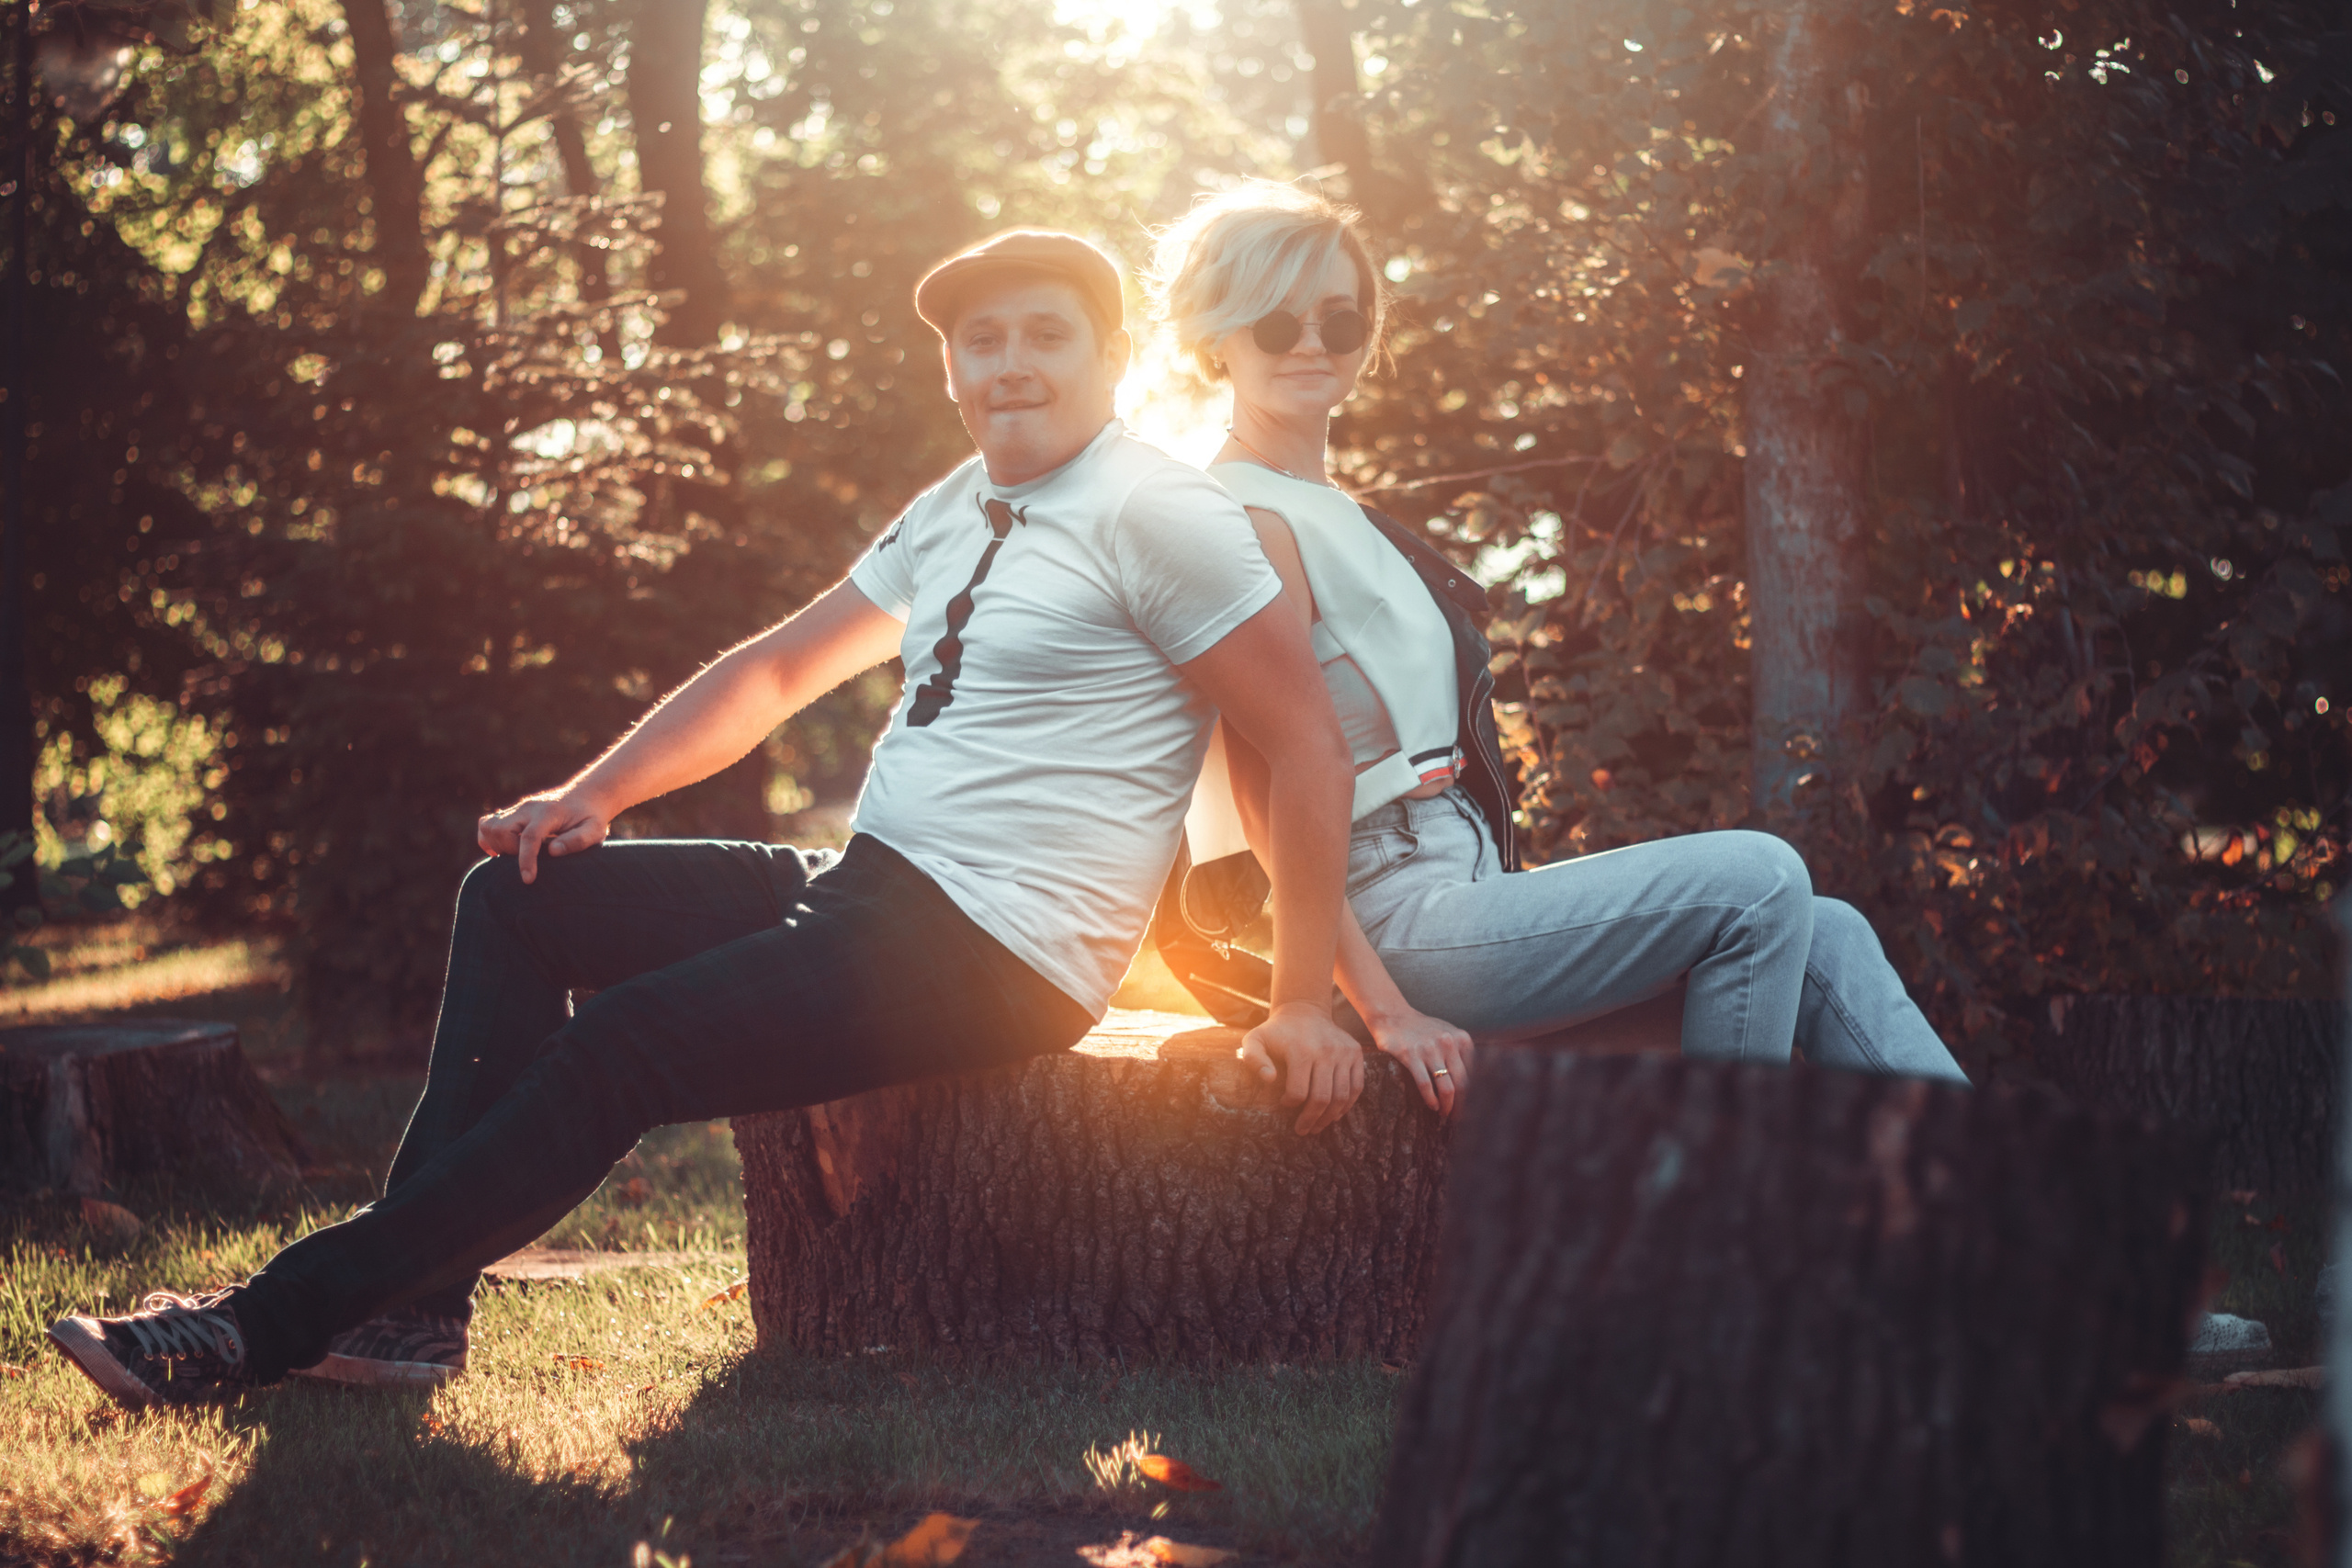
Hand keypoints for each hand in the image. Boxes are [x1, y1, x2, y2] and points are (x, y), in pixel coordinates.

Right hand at [477, 790, 611, 883]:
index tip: (528, 879)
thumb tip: (553, 851)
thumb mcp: (594, 830)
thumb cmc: (590, 817)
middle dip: (509, 851)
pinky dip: (488, 839)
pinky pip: (487, 824)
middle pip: (501, 829)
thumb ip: (577, 841)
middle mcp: (529, 808)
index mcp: (549, 813)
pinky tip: (502, 850)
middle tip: (528, 860)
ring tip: (516, 855)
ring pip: (489, 826)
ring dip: (498, 846)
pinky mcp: (512, 813)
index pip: (530, 837)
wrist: (585, 796)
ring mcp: (518, 809)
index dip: (526, 860)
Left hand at [1241, 1002, 1366, 1134]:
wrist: (1304, 1011)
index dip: (1290, 1104)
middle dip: (1311, 1119)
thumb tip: (1270, 1079)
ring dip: (1329, 1117)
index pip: (1299, 1092)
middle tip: (1303, 1130)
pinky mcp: (1356, 1052)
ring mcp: (1344, 1052)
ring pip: (1341, 1096)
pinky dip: (1347, 1104)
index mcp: (1301, 1050)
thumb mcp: (1254, 1040)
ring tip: (1318, 1126)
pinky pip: (1356, 1086)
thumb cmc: (1276, 1032)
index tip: (1284, 1104)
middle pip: (1322, 1098)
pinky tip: (1335, 1113)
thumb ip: (1253, 1059)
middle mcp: (1326, 1051)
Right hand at [1368, 1008, 1474, 1117]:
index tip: (1473, 1106)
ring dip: (1447, 1106)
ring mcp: (1430, 1049)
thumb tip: (1477, 1079)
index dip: (1476, 1093)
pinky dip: (1430, 1100)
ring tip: (1445, 1113)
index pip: (1476, 1073)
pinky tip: (1432, 1106)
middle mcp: (1448, 1043)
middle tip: (1460, 1117)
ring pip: (1446, 1087)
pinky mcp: (1411, 1055)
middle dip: (1464, 1105)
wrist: (1393, 1015)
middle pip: (1464, 1083)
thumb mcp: (1447, 1033)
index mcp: (1461, 1038)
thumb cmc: (1422, 1028)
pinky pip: (1425, 1084)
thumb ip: (1461, 1051)